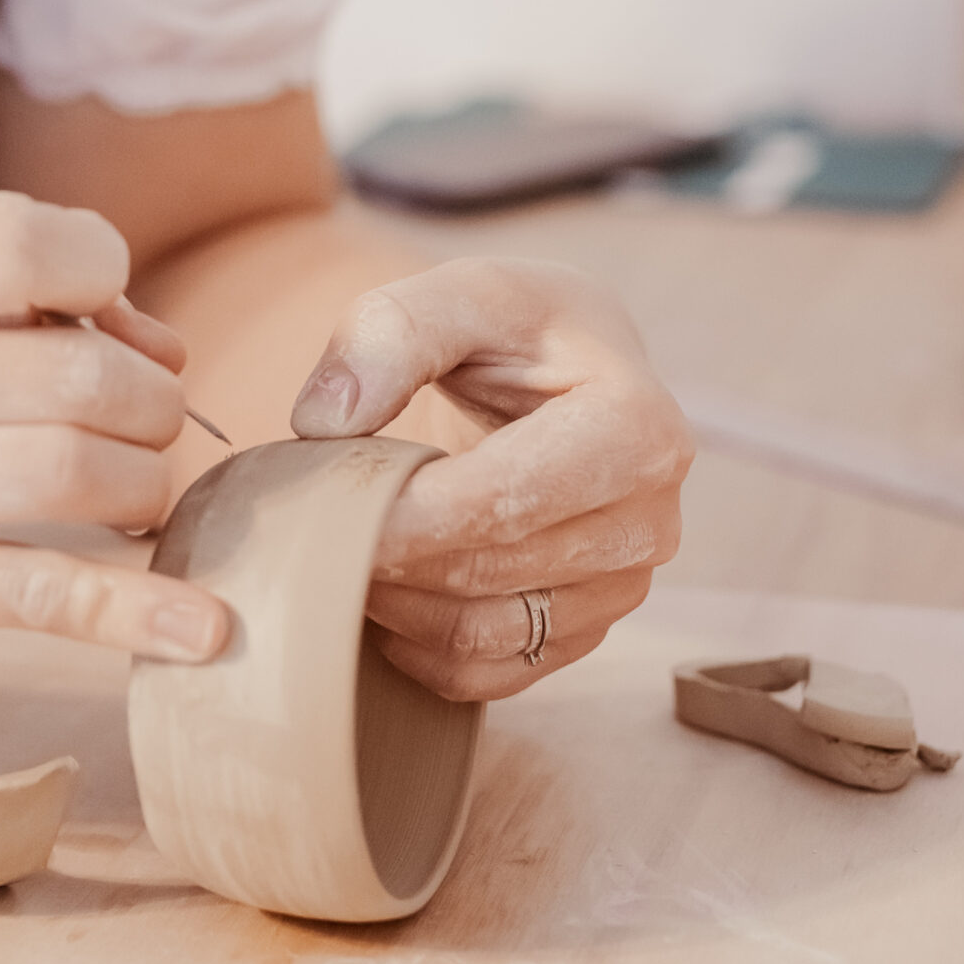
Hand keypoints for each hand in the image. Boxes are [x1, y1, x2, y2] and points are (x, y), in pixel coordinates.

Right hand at [0, 192, 229, 675]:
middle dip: (149, 402)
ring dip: (144, 487)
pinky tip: (203, 626)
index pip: (29, 241)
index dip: (105, 273)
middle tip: (140, 426)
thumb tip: (163, 350)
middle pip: (81, 372)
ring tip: (132, 496)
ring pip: (77, 471)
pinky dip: (138, 611)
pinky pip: (44, 593)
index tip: (108, 317)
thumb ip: (15, 305)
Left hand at [289, 257, 689, 700]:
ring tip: (345, 551)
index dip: (403, 515)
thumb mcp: (461, 292)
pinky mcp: (589, 628)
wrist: (575, 368)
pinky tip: (387, 595)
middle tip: (314, 527)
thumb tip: (325, 421)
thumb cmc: (516, 327)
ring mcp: (625, 584)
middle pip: (488, 571)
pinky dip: (420, 649)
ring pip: (485, 633)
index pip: (502, 501)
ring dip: (397, 606)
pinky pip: (491, 672)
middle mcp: (649, 519)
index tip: (324, 504)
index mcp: (636, 428)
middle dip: (389, 557)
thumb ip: (391, 334)